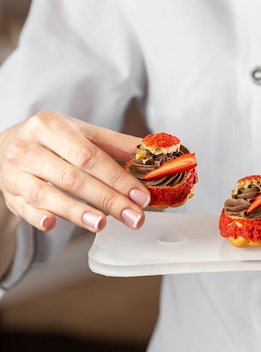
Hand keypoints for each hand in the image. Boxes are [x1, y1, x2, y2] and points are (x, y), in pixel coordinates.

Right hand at [0, 111, 150, 232]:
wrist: (6, 145)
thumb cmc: (53, 141)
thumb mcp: (83, 134)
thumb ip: (118, 145)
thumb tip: (154, 154)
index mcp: (51, 127)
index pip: (90, 156)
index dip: (117, 178)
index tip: (141, 196)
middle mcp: (29, 148)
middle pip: (73, 178)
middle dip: (108, 200)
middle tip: (134, 217)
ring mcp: (16, 173)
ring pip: (47, 195)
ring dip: (76, 212)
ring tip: (102, 224)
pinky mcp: (10, 194)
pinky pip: (24, 208)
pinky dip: (38, 217)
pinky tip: (52, 224)